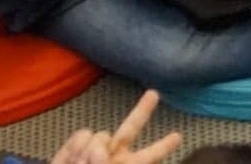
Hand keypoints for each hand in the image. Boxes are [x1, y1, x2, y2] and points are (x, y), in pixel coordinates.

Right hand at [49, 89, 183, 163]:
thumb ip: (103, 163)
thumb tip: (98, 151)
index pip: (149, 156)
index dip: (162, 147)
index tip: (178, 137)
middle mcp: (114, 155)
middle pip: (131, 127)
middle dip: (142, 110)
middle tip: (154, 93)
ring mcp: (95, 148)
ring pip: (101, 135)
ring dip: (91, 152)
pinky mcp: (76, 143)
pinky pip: (82, 135)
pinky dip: (75, 149)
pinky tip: (72, 160)